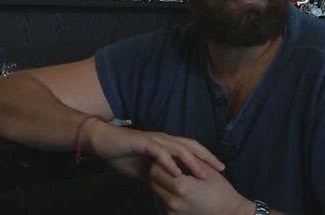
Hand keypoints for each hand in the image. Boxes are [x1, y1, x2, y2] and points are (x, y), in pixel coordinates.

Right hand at [86, 122, 224, 179]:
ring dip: (191, 161)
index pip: (191, 149)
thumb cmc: (123, 154)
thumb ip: (158, 174)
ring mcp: (154, 140)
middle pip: (191, 146)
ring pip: (178, 149)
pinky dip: (168, 162)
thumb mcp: (144, 168)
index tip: (219, 170)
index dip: (206, 158)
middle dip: (207, 157)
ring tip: (202, 173)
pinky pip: (158, 152)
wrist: (103, 141)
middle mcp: (164, 139)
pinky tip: (176, 172)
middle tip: (221, 169)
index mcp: (166, 144)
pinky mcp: (143, 142)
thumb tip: (169, 186)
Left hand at [147, 159, 252, 214]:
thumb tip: (174, 152)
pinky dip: (167, 191)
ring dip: (161, 180)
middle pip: (152, 180)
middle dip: (159, 169)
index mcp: (182, 187)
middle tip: (169, 163)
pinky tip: (179, 187)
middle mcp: (172, 200)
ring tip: (176, 176)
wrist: (228, 213)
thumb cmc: (221, 191)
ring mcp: (171, 210)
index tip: (168, 156)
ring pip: (155, 189)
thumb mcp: (208, 171)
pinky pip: (162, 199)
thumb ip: (188, 160)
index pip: (156, 169)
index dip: (160, 160)